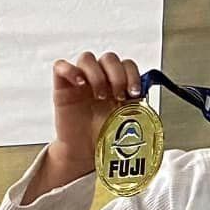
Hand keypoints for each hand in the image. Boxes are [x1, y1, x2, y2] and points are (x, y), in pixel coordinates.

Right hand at [50, 51, 142, 166]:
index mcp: (117, 83)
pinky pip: (60, 66)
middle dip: (117, 75)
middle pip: (109, 58)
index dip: (132, 74)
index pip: (126, 64)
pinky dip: (71, 70)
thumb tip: (148, 92)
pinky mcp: (62, 86)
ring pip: (87, 58)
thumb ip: (136, 103)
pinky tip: (80, 84)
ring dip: (97, 74)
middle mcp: (100, 78)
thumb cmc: (105, 135)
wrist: (86, 151)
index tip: (134, 92)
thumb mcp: (127, 118)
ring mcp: (80, 80)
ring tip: (99, 96)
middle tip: (118, 96)